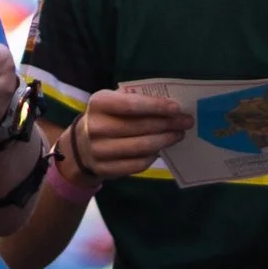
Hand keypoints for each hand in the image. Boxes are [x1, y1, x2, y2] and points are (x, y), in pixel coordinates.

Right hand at [55, 83, 190, 181]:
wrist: (81, 145)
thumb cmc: (106, 117)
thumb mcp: (113, 101)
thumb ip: (136, 99)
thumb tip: (170, 104)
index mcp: (99, 104)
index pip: (131, 105)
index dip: (156, 107)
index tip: (177, 108)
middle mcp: (95, 127)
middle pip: (140, 127)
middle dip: (168, 124)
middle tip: (186, 122)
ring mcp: (99, 150)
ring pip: (141, 147)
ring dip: (165, 140)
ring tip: (178, 135)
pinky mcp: (105, 169)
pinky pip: (137, 164)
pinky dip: (153, 157)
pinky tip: (161, 149)